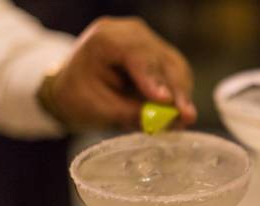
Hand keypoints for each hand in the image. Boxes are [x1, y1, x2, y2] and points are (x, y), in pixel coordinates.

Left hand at [47, 16, 196, 130]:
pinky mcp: (159, 54)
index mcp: (105, 39)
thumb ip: (132, 112)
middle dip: (177, 90)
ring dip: (182, 95)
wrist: (73, 88)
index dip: (154, 78)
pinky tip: (179, 112)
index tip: (166, 100)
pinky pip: (177, 73)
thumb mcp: (98, 109)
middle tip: (186, 117)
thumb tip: (168, 118)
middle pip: (162, 60)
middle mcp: (131, 32)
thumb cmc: (79, 97)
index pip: (137, 55)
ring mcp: (147, 41)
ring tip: (183, 120)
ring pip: (175, 67)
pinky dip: (180, 94)